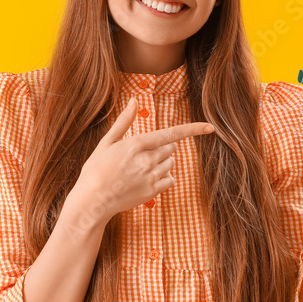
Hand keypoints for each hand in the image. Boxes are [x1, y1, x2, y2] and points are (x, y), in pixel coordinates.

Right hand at [74, 97, 215, 219]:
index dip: (193, 129)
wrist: (92, 200)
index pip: (171, 134)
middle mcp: (147, 160)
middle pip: (171, 148)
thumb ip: (124, 121)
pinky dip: (163, 178)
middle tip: (141, 155)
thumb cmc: (95, 169)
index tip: (210, 127)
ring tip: (140, 169)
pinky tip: (146, 179)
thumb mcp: (107, 142)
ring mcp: (151, 177)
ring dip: (162, 163)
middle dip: (162, 148)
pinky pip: (170, 180)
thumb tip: (135, 100)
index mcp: (136, 144)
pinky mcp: (153, 192)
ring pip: (171, 163)